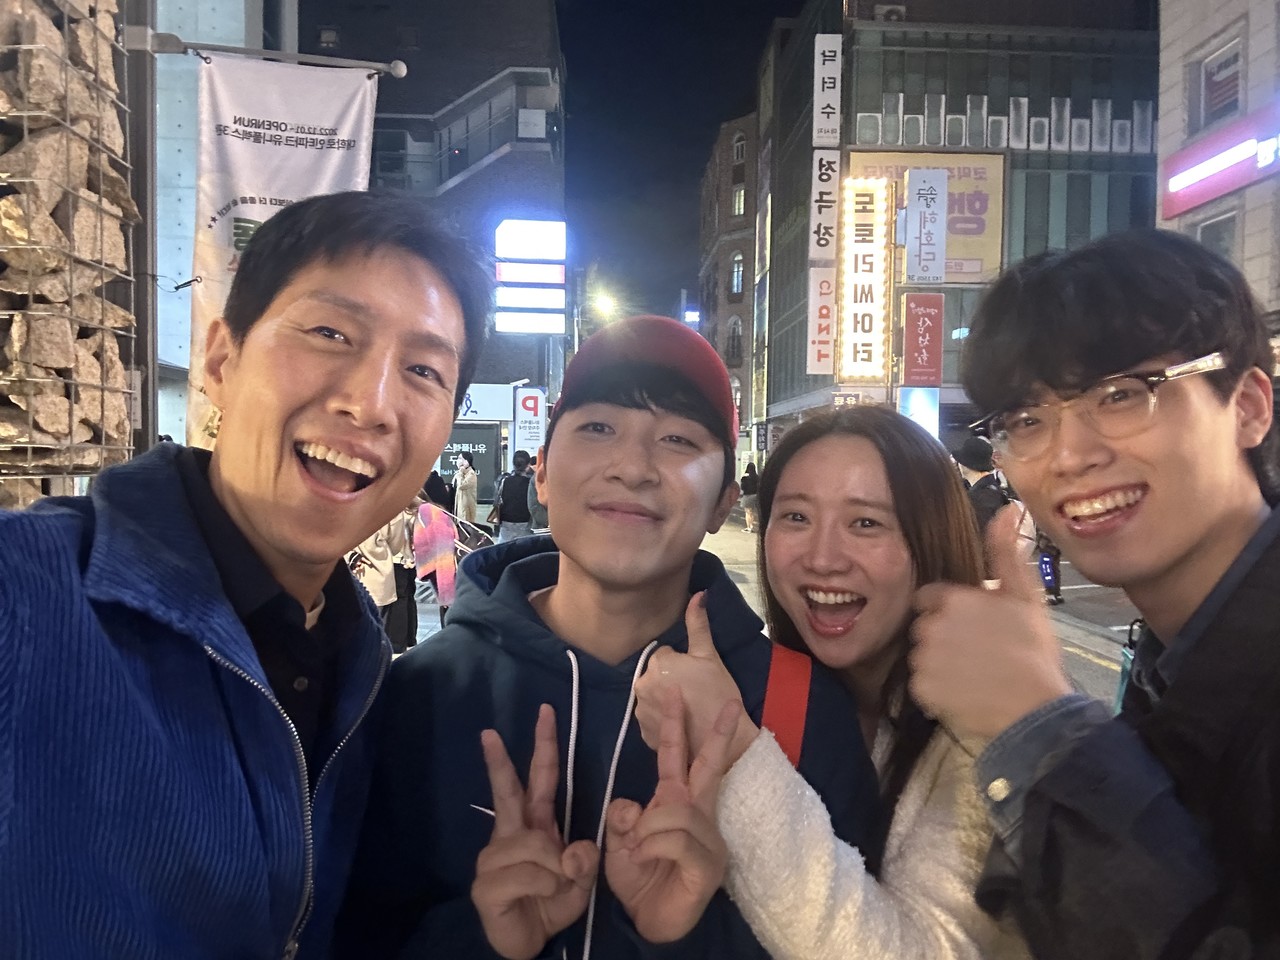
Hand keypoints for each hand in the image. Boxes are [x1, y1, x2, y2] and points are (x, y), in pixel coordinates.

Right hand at [471, 705, 600, 959]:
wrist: (528, 945)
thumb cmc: (552, 906)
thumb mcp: (581, 881)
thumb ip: (584, 860)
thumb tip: (571, 849)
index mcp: (534, 827)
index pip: (540, 781)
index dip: (544, 748)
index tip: (546, 714)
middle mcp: (509, 836)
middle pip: (507, 792)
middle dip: (500, 761)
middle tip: (490, 732)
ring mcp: (492, 859)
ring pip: (534, 845)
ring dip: (555, 868)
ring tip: (555, 887)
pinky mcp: (485, 885)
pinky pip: (527, 874)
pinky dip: (543, 885)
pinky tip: (540, 897)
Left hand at [605, 688, 737, 942]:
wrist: (649, 922)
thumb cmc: (639, 879)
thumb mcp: (618, 843)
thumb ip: (622, 818)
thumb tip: (631, 805)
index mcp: (674, 802)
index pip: (677, 757)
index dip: (676, 725)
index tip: (677, 691)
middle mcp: (697, 814)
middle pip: (708, 765)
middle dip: (716, 732)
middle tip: (729, 700)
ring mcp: (708, 838)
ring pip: (675, 810)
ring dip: (648, 830)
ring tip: (639, 852)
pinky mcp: (708, 864)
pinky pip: (676, 840)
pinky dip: (653, 848)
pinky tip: (645, 860)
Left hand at [636, 593, 757, 763]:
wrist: (722, 743)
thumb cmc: (719, 694)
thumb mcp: (710, 657)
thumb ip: (698, 625)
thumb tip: (698, 594)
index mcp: (657, 664)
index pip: (665, 655)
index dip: (683, 664)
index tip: (697, 676)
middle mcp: (641, 685)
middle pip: (655, 675)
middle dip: (670, 680)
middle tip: (695, 692)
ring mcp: (640, 711)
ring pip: (651, 696)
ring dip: (663, 699)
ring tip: (689, 710)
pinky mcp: (643, 733)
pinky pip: (650, 718)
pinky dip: (661, 720)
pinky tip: (680, 725)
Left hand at [909, 505, 1072, 739]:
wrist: (1035, 708)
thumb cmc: (1033, 650)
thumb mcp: (1024, 596)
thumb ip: (1006, 552)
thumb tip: (1007, 509)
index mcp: (953, 600)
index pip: (932, 599)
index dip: (950, 611)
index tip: (971, 626)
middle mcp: (931, 626)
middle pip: (926, 627)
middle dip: (944, 636)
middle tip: (977, 652)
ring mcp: (924, 659)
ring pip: (923, 656)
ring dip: (941, 663)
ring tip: (973, 674)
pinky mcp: (921, 689)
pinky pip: (922, 685)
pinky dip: (938, 690)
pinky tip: (964, 692)